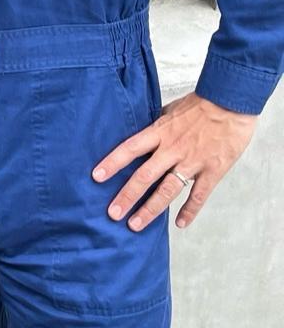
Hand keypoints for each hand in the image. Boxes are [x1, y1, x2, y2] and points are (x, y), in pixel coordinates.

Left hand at [93, 92, 256, 230]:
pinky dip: (190, 210)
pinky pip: (199, 195)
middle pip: (145, 176)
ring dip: (151, 209)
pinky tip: (180, 223)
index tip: (96, 177)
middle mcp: (172, 149)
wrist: (230, 102)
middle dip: (127, 196)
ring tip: (136, 224)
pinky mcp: (213, 171)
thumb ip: (156, 126)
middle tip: (113, 213)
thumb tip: (139, 133)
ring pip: (168, 190)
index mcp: (160, 132)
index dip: (112, 163)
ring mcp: (192, 162)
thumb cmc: (199, 105)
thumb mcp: (169, 110)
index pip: (130, 148)